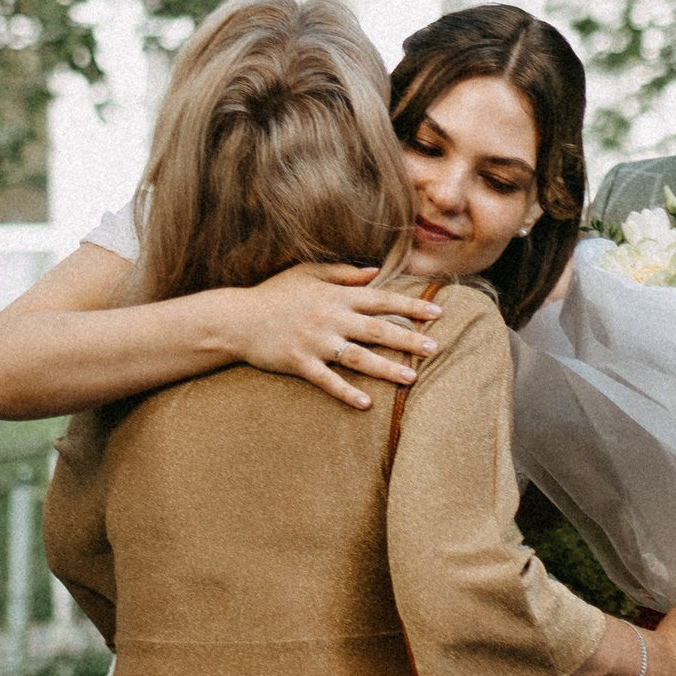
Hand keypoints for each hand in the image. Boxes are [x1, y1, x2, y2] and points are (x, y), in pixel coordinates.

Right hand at [226, 264, 441, 410]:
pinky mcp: (299, 363)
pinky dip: (347, 393)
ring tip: (412, 377)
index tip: (437, 312)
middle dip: (408, 339)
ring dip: (386, 368)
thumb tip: (375, 271)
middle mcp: (329, 318)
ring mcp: (315, 342)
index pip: (381, 299)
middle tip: (435, 348)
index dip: (411, 306)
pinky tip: (367, 404)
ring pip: (358, 357)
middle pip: (376, 329)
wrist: (237, 318)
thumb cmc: (274, 293)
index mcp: (335, 295)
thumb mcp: (307, 273)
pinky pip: (328, 381)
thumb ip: (343, 272)